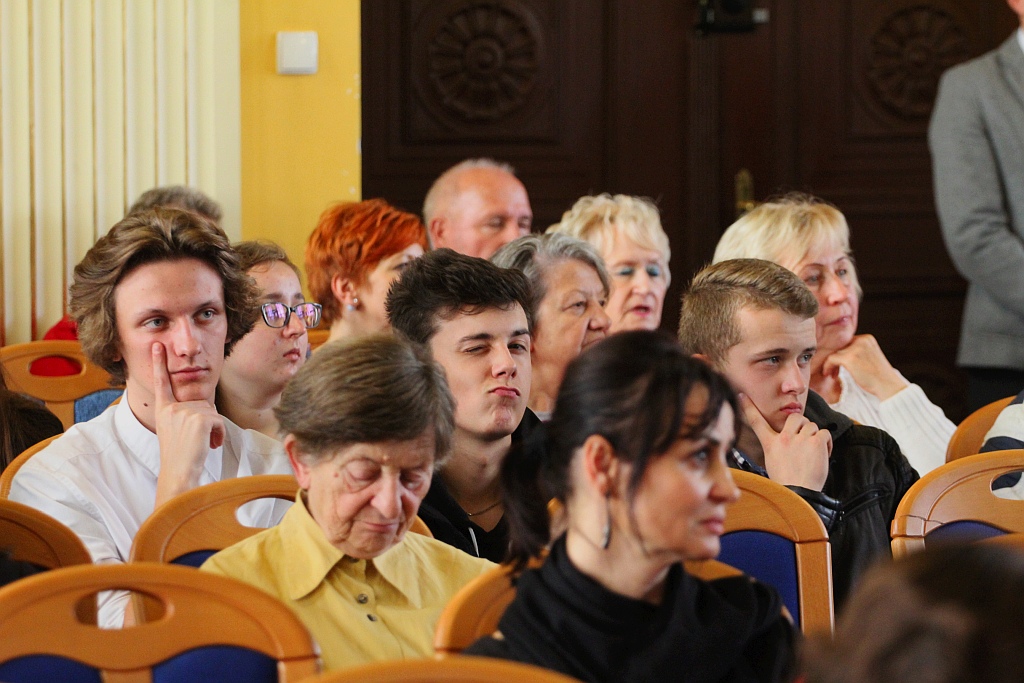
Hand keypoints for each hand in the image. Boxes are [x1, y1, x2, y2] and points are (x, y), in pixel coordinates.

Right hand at [152, 343, 224, 507]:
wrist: (179, 472)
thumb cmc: (180, 455)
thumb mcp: (177, 430)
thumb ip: (186, 414)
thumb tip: (208, 409)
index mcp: (164, 410)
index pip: (161, 384)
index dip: (158, 364)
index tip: (157, 346)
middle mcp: (172, 409)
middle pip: (202, 403)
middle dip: (208, 421)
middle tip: (199, 441)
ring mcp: (185, 413)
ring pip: (212, 413)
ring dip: (214, 429)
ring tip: (204, 444)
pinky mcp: (200, 419)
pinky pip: (219, 421)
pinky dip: (220, 434)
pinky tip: (211, 445)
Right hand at [739, 393, 830, 490]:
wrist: (799, 494)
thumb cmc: (787, 483)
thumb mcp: (772, 463)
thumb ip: (777, 448)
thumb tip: (786, 441)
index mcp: (771, 444)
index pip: (756, 422)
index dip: (748, 407)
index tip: (742, 396)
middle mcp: (784, 439)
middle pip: (794, 417)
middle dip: (801, 423)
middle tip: (804, 435)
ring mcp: (800, 439)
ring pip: (811, 425)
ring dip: (814, 435)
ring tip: (813, 451)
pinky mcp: (816, 442)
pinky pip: (824, 433)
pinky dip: (826, 442)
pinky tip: (823, 453)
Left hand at [821, 334, 907, 400]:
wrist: (888, 386)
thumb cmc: (878, 376)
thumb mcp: (869, 357)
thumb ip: (857, 352)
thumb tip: (839, 353)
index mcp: (867, 338)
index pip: (845, 341)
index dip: (839, 352)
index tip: (837, 364)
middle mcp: (861, 340)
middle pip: (838, 346)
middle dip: (834, 358)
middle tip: (832, 370)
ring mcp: (855, 348)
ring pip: (833, 352)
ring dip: (830, 363)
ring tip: (832, 374)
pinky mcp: (849, 358)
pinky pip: (830, 359)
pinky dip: (827, 367)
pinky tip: (829, 375)